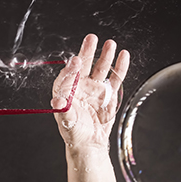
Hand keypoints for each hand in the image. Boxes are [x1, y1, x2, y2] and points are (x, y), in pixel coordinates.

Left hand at [51, 34, 129, 150]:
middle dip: (87, 51)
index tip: (76, 60)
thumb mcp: (67, 122)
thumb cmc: (74, 132)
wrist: (90, 143)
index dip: (71, 67)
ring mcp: (95, 88)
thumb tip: (57, 102)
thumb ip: (63, 110)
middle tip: (91, 38)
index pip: (67, 75)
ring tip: (110, 44)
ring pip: (100, 68)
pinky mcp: (108, 93)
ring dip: (105, 56)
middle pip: (83, 65)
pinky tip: (123, 56)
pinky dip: (120, 67)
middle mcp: (80, 85)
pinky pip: (115, 78)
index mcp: (65, 90)